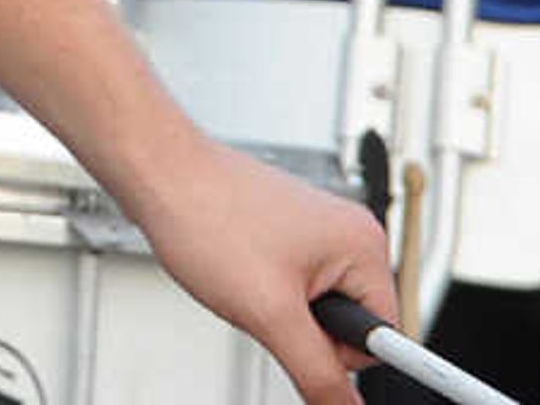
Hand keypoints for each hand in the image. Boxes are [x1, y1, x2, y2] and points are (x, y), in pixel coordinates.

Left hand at [127, 135, 398, 403]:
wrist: (155, 170)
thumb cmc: (205, 216)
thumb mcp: (269, 314)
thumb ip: (317, 369)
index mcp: (364, 247)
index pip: (384, 336)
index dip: (341, 354)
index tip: (311, 357)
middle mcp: (348, 233)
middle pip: (349, 323)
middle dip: (304, 329)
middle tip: (263, 304)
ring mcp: (317, 231)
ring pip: (316, 307)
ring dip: (281, 311)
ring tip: (243, 280)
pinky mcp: (288, 233)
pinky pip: (293, 287)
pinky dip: (265, 292)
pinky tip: (237, 271)